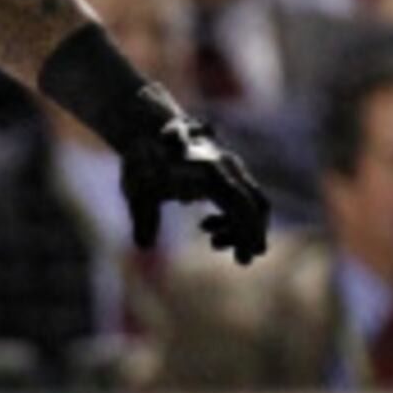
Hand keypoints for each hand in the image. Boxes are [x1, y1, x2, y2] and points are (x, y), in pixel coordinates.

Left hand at [120, 113, 266, 263]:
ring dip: (240, 227)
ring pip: (251, 201)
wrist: (147, 132)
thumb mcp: (138, 192)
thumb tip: (143, 246)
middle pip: (255, 204)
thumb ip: (143, 218)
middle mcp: (227, 167)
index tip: (248, 257)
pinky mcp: (227, 173)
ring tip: (214, 242)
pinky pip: (242, 197)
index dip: (247, 231)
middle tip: (242, 260)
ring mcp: (230, 168)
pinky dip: (233, 217)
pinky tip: (207, 226)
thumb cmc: (142, 163)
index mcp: (210, 172)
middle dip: (251, 234)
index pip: (240, 205)